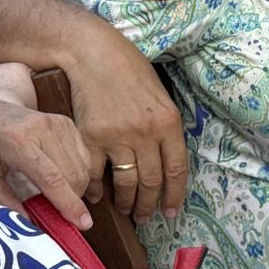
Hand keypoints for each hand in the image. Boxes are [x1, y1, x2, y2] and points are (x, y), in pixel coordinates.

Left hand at [0, 71, 94, 229]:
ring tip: (59, 196)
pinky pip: (83, 155)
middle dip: (73, 200)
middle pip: (72, 174)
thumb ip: (6, 202)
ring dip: (77, 188)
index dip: (69, 203)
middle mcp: (41, 129)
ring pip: (82, 166)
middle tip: (61, 215)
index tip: (83, 224)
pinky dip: (79, 172)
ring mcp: (56, 123)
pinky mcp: (65, 122)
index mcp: (17, 142)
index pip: (51, 178)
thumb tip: (32, 225)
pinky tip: (63, 178)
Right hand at [68, 25, 187, 221]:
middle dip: (148, 204)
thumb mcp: (159, 95)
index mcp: (169, 122)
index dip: (174, 196)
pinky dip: (94, 189)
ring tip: (123, 209)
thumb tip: (165, 159)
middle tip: (143, 216)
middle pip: (151, 181)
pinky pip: (94, 173)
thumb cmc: (128, 69)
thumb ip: (164, 126)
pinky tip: (95, 195)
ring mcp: (118, 136)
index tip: (170, 212)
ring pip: (126, 182)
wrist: (93, 52)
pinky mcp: (91, 137)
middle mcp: (146, 133)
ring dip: (125, 202)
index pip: (176, 170)